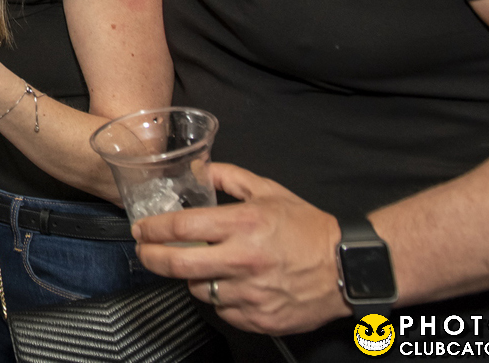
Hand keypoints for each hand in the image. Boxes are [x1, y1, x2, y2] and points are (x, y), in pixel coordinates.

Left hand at [134, 163, 349, 335]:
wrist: (347, 268)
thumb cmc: (308, 229)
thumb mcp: (269, 191)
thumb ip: (229, 177)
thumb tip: (198, 169)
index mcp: (244, 224)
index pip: (181, 228)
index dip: (152, 229)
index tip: (141, 228)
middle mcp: (243, 260)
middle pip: (177, 264)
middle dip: (150, 257)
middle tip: (144, 252)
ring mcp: (250, 293)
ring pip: (198, 289)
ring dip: (191, 278)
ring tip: (200, 267)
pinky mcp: (259, 318)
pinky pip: (222, 310)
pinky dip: (219, 298)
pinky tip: (227, 285)